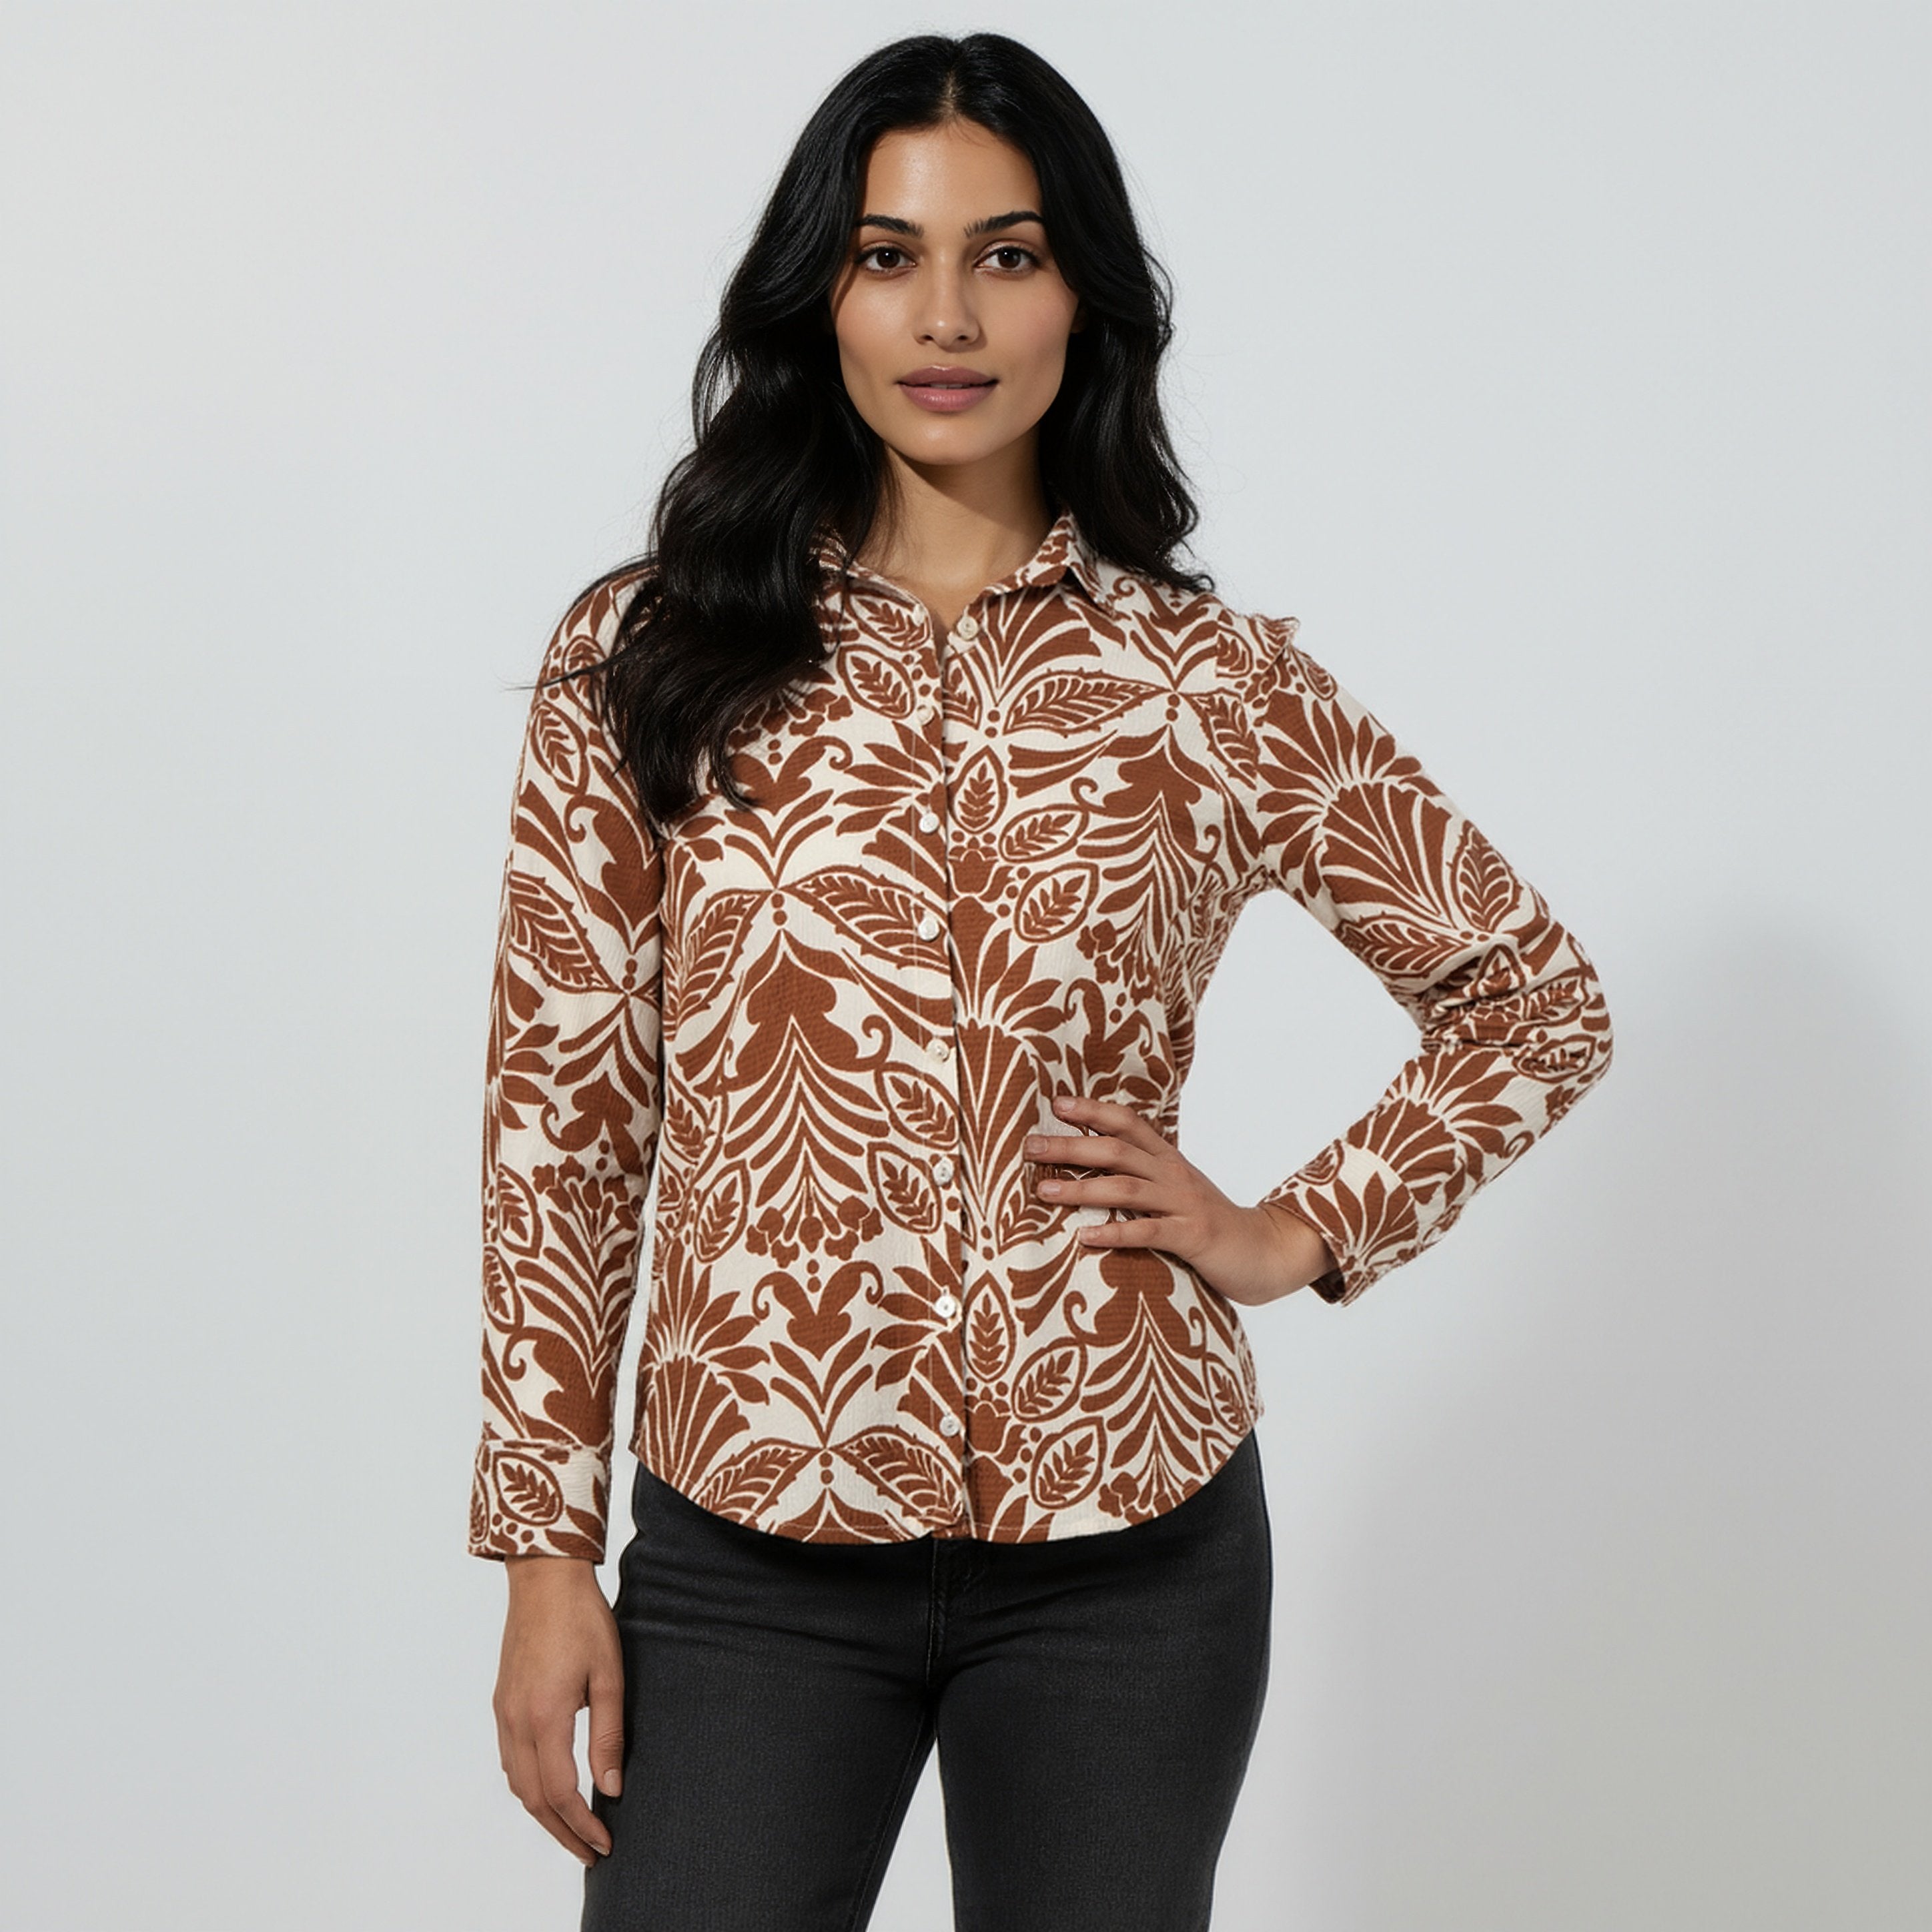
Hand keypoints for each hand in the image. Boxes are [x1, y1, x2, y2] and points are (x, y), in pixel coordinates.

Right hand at [493, 1556, 625, 1866]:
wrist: (544, 1580)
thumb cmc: (583, 1620)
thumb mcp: (609, 1676)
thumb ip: (609, 1736)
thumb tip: (612, 1789)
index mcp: (544, 1716)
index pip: (560, 1792)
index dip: (582, 1826)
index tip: (604, 1844)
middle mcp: (516, 1721)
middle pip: (533, 1799)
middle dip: (562, 1832)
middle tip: (591, 1853)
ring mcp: (504, 1713)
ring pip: (517, 1783)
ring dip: (543, 1813)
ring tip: (574, 1829)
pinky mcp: (502, 1703)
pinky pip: (510, 1760)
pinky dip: (529, 1786)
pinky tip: (550, 1789)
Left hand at [1024, 1094, 1336, 1305]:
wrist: (1267, 1251)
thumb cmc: (1210, 1224)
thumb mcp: (1177, 1193)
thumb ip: (1144, 1179)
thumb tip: (1094, 1171)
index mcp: (1169, 1160)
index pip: (1129, 1124)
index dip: (1093, 1111)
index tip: (1057, 1104)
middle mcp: (1174, 1175)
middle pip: (1117, 1150)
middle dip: (1071, 1146)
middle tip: (1029, 1146)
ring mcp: (1184, 1204)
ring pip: (1125, 1188)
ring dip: (1081, 1187)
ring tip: (1043, 1190)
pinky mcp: (1192, 1237)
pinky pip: (1148, 1232)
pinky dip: (1114, 1233)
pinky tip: (1084, 1237)